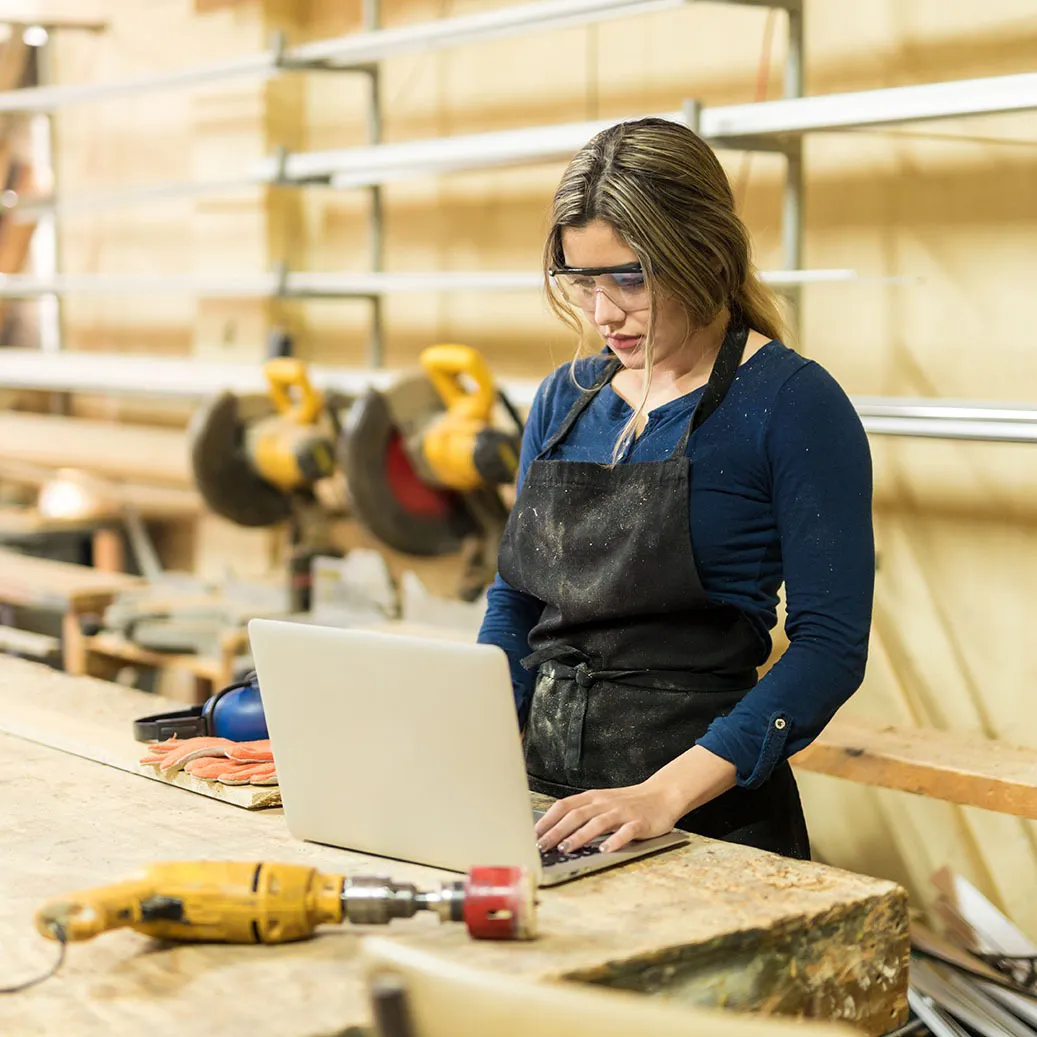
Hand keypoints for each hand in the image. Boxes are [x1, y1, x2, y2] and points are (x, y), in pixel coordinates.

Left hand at [534, 780, 684, 854]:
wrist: (662, 795)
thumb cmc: (628, 803)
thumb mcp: (603, 803)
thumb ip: (584, 813)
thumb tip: (557, 831)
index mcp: (593, 798)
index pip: (564, 806)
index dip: (548, 819)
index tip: (533, 834)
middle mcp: (604, 803)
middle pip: (576, 815)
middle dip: (556, 831)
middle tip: (542, 846)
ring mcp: (622, 812)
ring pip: (597, 823)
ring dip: (580, 836)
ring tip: (566, 849)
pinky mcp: (639, 823)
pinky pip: (625, 832)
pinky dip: (614, 841)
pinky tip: (605, 850)